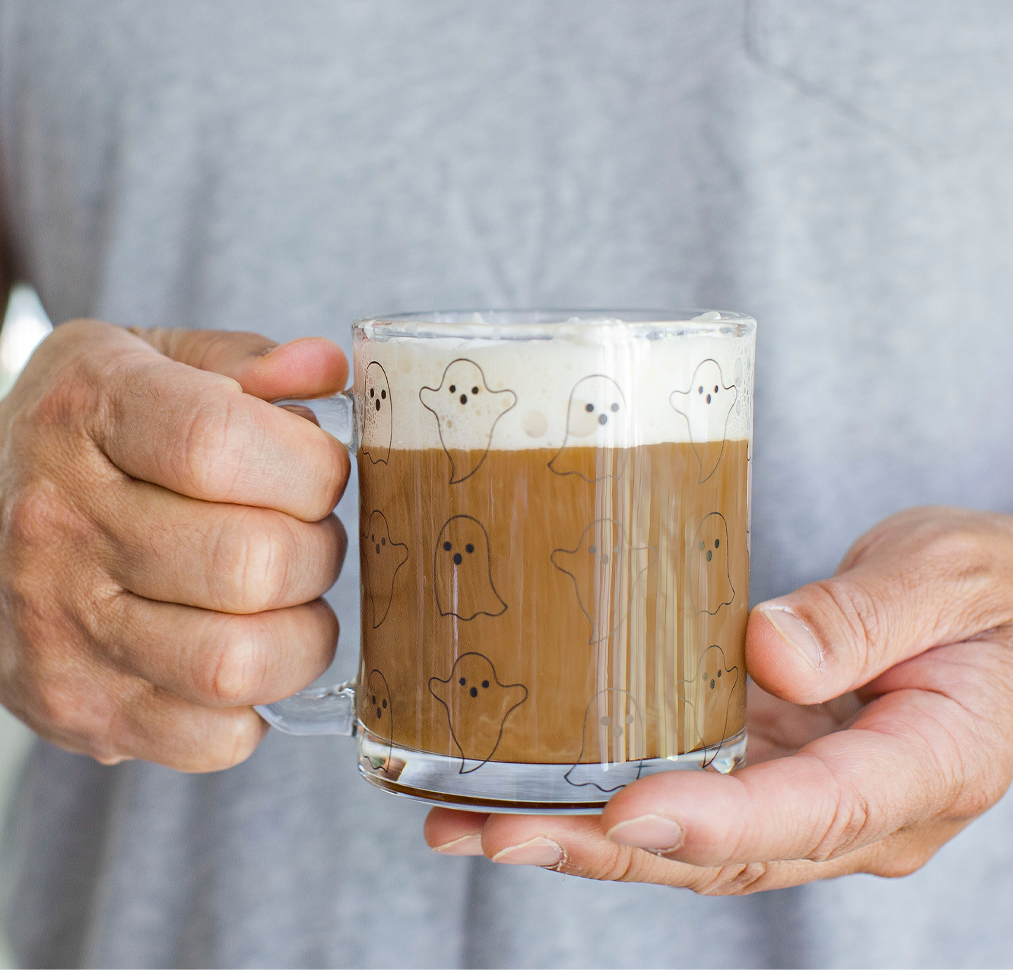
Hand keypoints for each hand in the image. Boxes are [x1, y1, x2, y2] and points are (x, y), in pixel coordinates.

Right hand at [0, 320, 349, 770]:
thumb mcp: (154, 360)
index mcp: (87, 411)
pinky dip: (256, 702)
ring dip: (302, 633)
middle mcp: (59, 522)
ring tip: (284, 598)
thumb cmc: (94, 436)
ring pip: (238, 662)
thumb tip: (327, 370)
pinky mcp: (76, 707)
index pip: (220, 445)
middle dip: (318, 550)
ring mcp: (60, 627)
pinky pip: (215, 737)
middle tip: (303, 536)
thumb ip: (249, 362)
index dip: (309, 466)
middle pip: (250, 562)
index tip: (319, 472)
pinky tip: (239, 647)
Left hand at [425, 507, 1012, 891]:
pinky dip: (605, 798)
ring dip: (582, 836)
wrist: (1004, 613)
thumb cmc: (990, 590)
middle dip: (605, 849)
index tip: (623, 813)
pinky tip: (524, 786)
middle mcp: (861, 808)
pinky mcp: (773, 764)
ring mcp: (810, 793)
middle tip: (493, 833)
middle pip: (726, 850)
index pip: (816, 810)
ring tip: (468, 822)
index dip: (716, 819)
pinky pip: (688, 792)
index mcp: (928, 766)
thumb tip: (768, 653)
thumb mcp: (949, 576)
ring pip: (691, 839)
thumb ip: (869, 616)